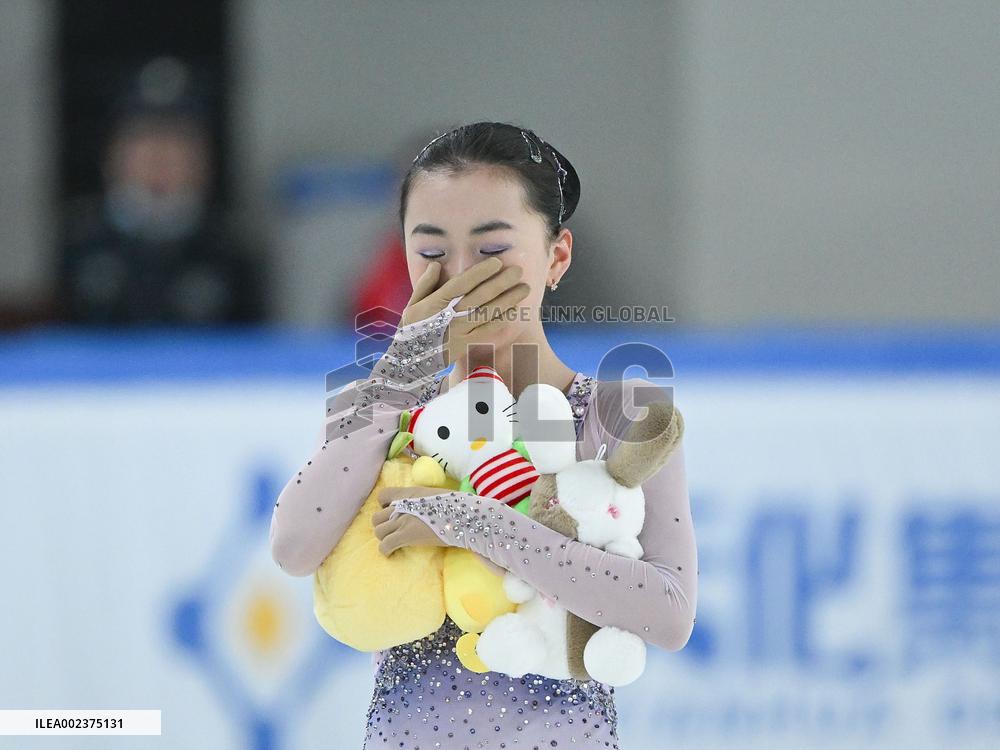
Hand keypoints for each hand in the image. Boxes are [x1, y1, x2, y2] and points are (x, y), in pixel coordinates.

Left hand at [372, 486, 450, 555]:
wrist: (463, 515)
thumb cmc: (455, 505)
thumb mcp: (434, 495)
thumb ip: (420, 499)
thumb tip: (422, 506)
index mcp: (408, 493)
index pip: (382, 496)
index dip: (384, 506)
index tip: (392, 512)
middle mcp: (401, 506)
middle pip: (376, 518)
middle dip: (383, 525)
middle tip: (394, 531)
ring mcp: (403, 520)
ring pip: (378, 532)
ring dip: (384, 538)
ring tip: (395, 542)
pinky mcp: (406, 535)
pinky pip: (385, 545)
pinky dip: (386, 550)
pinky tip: (392, 553)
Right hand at [398, 258, 530, 365]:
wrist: (411, 361)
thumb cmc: (412, 329)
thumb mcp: (412, 305)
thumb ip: (425, 284)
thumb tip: (436, 265)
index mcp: (437, 303)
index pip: (462, 284)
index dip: (480, 272)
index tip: (496, 262)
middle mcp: (451, 316)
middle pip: (480, 296)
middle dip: (501, 282)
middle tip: (518, 271)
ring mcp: (461, 331)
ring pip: (488, 313)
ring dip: (508, 299)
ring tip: (524, 288)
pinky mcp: (468, 344)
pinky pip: (488, 331)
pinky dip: (502, 320)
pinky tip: (515, 310)